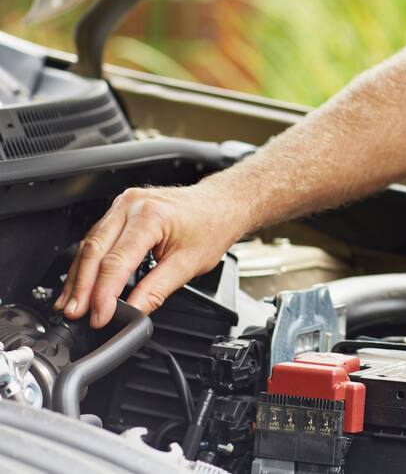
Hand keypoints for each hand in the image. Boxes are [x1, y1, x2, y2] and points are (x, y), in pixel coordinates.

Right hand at [54, 182, 246, 327]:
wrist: (221, 203)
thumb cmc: (212, 225)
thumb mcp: (189, 264)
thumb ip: (157, 289)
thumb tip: (133, 311)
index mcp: (150, 216)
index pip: (116, 261)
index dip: (104, 294)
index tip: (99, 316)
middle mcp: (132, 205)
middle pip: (94, 250)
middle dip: (82, 287)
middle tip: (75, 313)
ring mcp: (124, 203)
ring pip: (90, 244)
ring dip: (78, 276)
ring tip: (70, 303)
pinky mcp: (121, 209)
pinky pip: (96, 237)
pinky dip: (87, 262)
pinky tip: (80, 281)